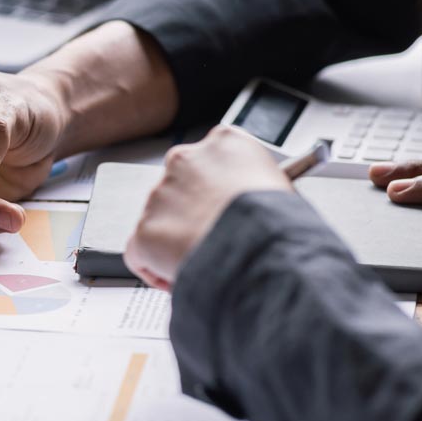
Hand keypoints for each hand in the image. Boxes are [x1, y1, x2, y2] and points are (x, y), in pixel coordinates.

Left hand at [124, 126, 291, 289]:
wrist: (264, 247)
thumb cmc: (282, 223)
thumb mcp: (281, 188)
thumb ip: (254, 188)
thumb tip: (249, 208)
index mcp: (225, 143)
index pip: (211, 162)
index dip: (217, 191)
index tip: (224, 209)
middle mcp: (185, 160)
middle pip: (182, 189)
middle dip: (194, 215)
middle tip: (214, 240)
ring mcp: (160, 193)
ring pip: (162, 220)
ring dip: (178, 241)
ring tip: (208, 261)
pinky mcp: (145, 229)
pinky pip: (140, 252)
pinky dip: (154, 267)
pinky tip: (181, 277)